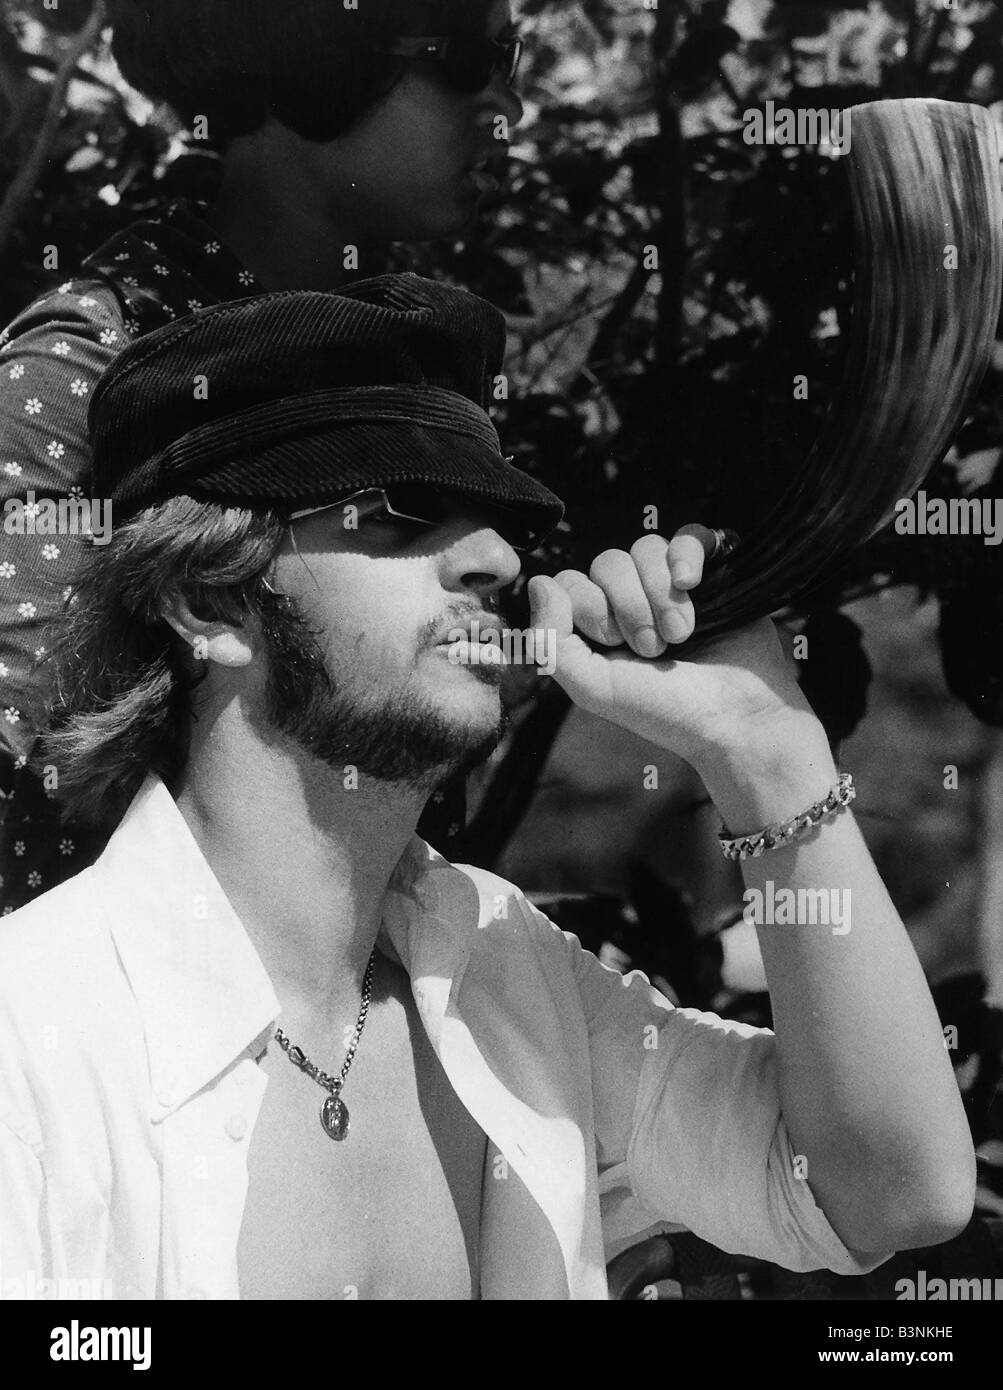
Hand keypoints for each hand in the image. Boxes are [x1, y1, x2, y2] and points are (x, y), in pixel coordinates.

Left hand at [527, 527, 816, 766]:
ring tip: (682, 634)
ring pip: (645, 547)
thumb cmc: (666, 710)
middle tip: (654, 648)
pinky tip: (692, 584)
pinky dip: (686, 554)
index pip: (570, 580)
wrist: (739, 718)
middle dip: (629, 607)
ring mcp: (672, 585)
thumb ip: (553, 641)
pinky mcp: (713, 572)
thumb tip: (536, 581)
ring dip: (659, 593)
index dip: (589, 606)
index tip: (615, 645)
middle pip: (606, 562)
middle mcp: (631, 600)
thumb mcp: (594, 687)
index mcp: (598, 625)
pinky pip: (689, 535)